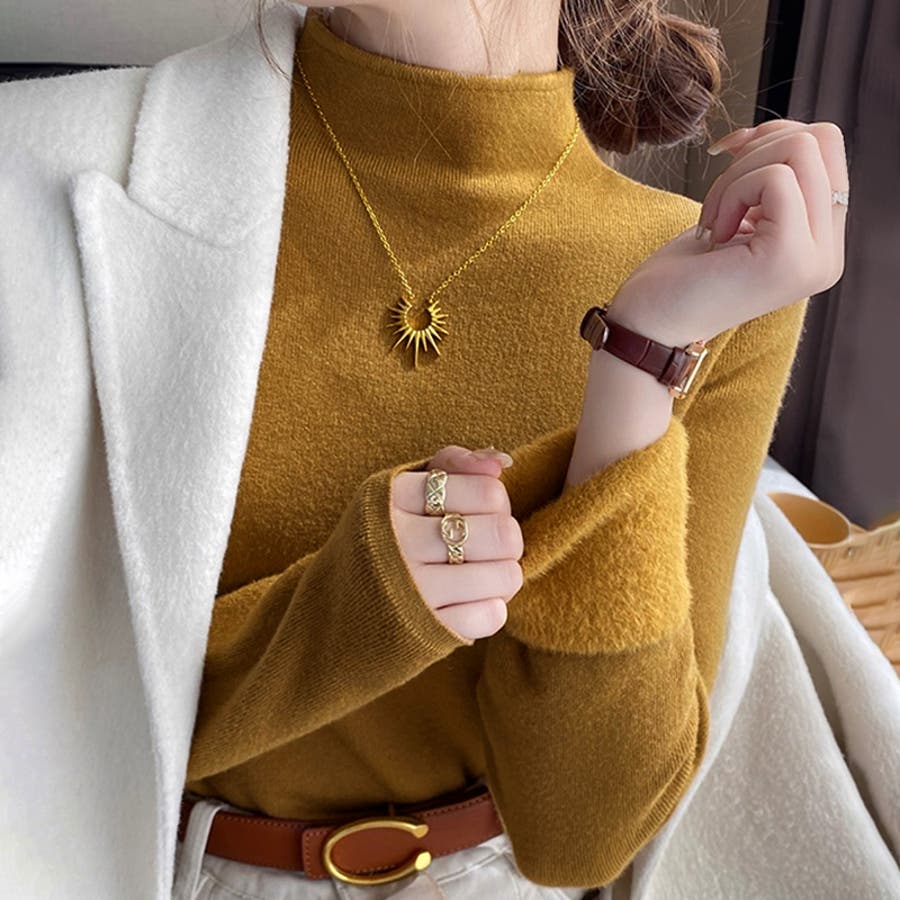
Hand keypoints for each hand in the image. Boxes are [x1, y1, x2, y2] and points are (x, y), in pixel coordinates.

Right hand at [389, 445, 522, 640]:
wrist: (329, 611)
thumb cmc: (381, 541)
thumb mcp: (401, 491)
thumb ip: (451, 465)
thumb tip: (501, 462)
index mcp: (393, 496)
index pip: (488, 491)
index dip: (495, 502)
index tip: (477, 513)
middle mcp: (398, 540)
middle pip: (502, 533)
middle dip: (507, 541)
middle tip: (490, 548)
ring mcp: (410, 589)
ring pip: (505, 576)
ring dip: (504, 577)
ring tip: (483, 576)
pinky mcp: (423, 632)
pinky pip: (491, 616)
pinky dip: (491, 610)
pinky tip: (469, 602)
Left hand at [609, 119, 848, 343]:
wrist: (649, 326)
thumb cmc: (682, 275)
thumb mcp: (740, 217)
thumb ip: (777, 182)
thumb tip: (784, 130)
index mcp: (821, 244)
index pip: (829, 150)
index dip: (773, 137)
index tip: (730, 159)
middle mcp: (828, 255)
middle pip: (823, 141)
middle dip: (757, 151)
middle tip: (719, 199)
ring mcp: (814, 258)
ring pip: (801, 152)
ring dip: (738, 176)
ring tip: (714, 220)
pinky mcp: (788, 256)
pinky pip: (775, 178)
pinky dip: (731, 191)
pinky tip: (713, 232)